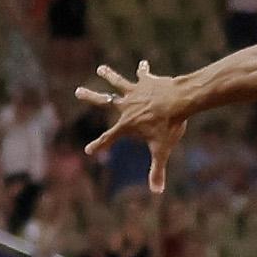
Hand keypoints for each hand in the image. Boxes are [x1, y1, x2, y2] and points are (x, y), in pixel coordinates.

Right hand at [75, 62, 190, 192]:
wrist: (179, 101)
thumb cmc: (169, 126)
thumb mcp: (162, 150)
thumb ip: (157, 171)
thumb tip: (157, 192)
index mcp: (127, 124)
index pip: (110, 138)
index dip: (99, 145)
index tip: (89, 150)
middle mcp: (126, 106)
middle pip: (104, 101)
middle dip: (91, 97)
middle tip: (78, 91)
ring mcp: (136, 92)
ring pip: (118, 82)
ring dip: (109, 75)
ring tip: (101, 68)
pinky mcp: (147, 82)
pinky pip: (143, 75)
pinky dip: (144, 70)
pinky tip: (144, 64)